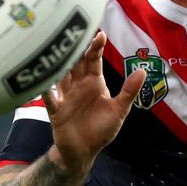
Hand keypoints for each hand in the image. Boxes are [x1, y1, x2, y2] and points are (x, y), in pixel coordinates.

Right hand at [41, 31, 146, 176]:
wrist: (83, 152)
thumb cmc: (101, 129)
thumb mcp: (119, 110)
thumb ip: (129, 91)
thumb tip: (143, 71)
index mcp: (94, 82)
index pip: (94, 60)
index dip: (96, 47)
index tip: (100, 34)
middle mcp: (78, 85)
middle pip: (76, 63)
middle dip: (76, 49)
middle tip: (75, 33)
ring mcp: (65, 96)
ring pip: (61, 75)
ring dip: (59, 63)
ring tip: (57, 49)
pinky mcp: (56, 111)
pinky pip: (50, 99)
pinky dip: (46, 90)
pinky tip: (43, 82)